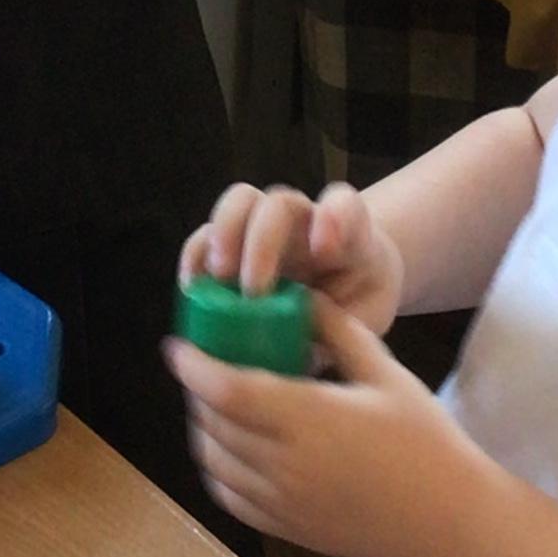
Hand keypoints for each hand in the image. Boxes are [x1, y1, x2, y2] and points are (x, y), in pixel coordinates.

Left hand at [165, 298, 472, 556]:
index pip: (227, 390)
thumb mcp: (386, 374)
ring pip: (215, 462)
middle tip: (201, 369)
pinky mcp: (286, 529)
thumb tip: (300, 296)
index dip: (194, 368)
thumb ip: (337, 332)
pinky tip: (230, 450)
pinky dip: (218, 470)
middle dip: (197, 393)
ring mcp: (282, 502)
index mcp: (309, 418)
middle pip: (214, 424)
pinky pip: (231, 498)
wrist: (447, 521)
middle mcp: (285, 464)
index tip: (177, 349)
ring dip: (204, 430)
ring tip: (214, 406)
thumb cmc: (424, 441)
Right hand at [179, 180, 403, 336]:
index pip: (344, 206)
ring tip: (215, 277)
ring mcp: (266, 224)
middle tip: (252, 288)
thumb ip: (339, 330)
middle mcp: (304, 218)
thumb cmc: (361, 296)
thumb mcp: (365, 319)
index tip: (325, 250)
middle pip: (280, 203)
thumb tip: (302, 354)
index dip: (334, 219)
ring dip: (224, 235)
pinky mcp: (235, 239)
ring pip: (241, 202)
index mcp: (348, 232)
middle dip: (262, 241)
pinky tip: (192, 289)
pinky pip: (209, 233)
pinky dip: (196, 256)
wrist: (352, 279)